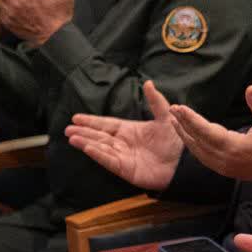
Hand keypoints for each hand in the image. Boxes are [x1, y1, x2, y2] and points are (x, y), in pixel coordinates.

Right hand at [65, 81, 183, 189]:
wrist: (184, 163)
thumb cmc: (176, 142)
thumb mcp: (165, 118)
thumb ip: (155, 101)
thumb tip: (148, 82)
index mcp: (130, 130)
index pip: (106, 124)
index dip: (91, 122)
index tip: (76, 118)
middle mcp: (124, 143)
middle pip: (99, 136)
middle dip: (84, 132)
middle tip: (67, 129)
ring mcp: (124, 157)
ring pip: (101, 148)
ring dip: (86, 142)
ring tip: (72, 137)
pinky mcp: (126, 169)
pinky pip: (109, 160)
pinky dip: (97, 154)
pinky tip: (86, 147)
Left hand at [169, 85, 251, 181]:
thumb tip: (250, 88)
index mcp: (234, 146)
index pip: (206, 131)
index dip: (191, 119)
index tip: (179, 108)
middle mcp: (224, 158)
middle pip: (197, 140)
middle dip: (183, 124)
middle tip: (172, 109)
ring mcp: (222, 166)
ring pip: (197, 150)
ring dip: (184, 135)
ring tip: (174, 120)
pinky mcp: (223, 169)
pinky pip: (202, 157)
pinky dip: (192, 145)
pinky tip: (187, 136)